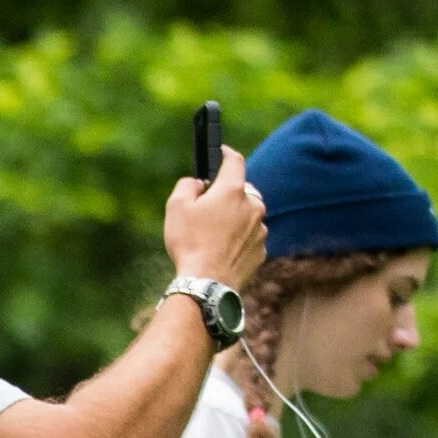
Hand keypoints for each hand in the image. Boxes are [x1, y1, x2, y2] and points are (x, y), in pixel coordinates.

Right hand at [164, 146, 266, 288]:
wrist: (206, 284)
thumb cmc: (190, 243)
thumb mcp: (176, 206)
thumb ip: (187, 184)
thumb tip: (198, 183)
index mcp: (232, 190)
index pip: (235, 160)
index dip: (226, 153)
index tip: (220, 152)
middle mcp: (253, 205)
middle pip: (242, 190)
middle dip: (227, 195)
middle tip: (207, 209)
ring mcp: (260, 228)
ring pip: (247, 214)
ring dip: (234, 218)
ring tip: (212, 237)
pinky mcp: (261, 249)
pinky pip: (250, 237)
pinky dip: (238, 239)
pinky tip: (220, 251)